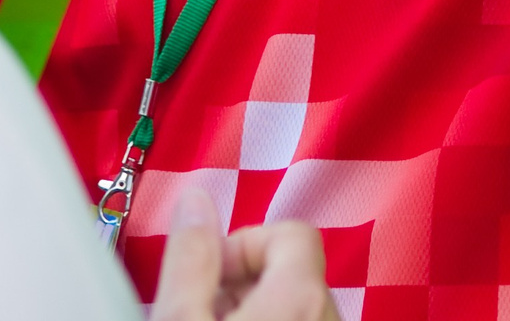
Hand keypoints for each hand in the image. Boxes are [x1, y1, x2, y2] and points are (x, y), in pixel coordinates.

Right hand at [151, 187, 340, 320]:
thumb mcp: (180, 320)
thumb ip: (190, 257)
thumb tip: (195, 202)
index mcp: (300, 298)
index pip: (292, 233)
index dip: (244, 244)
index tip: (212, 275)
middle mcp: (328, 317)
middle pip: (293, 271)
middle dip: (245, 280)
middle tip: (206, 309)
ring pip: (298, 305)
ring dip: (259, 308)